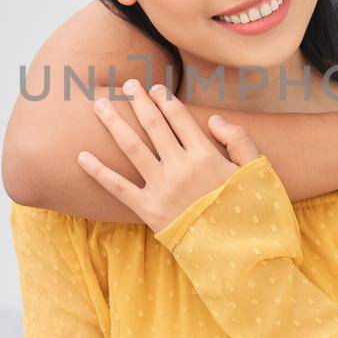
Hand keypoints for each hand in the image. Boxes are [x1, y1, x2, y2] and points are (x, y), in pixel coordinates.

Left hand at [78, 79, 261, 233]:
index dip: (165, 99)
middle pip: (153, 125)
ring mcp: (162, 188)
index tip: (155, 88)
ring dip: (114, 123)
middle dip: (138, 101)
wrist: (236, 253)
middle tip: (127, 84)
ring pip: (132, 147)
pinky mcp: (148, 210)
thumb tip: (213, 118)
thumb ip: (239, 139)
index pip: (179, 118)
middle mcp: (180, 167)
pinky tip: (81, 156)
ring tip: (100, 104)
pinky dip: (98, 171)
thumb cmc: (248, 211)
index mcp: (206, 155)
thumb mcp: (256, 171)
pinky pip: (118, 187)